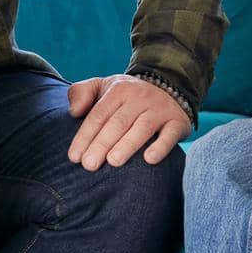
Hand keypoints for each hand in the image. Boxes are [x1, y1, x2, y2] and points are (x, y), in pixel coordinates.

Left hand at [67, 74, 189, 169]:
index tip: (75, 157)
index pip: (99, 114)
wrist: (169, 88)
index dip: (85, 136)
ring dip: (128, 145)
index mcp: (119, 90)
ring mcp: (160, 109)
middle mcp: (140, 97)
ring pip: (143, 127)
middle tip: (89, 165)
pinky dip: (161, 146)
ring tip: (113, 162)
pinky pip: (170, 134)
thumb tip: (74, 112)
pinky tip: (149, 159)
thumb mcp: (102, 87)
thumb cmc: (126, 97)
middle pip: (118, 122)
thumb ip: (81, 93)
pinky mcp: (177, 121)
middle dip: (102, 144)